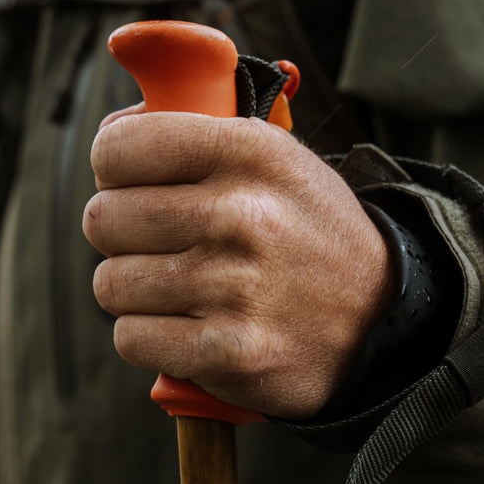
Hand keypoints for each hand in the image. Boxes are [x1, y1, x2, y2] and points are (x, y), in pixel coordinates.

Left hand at [83, 111, 394, 419]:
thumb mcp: (274, 158)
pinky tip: (183, 328)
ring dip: (132, 292)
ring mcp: (235, 286)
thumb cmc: (305, 233)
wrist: (379, 318)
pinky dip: (146, 338)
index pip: (117, 149)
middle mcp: (241, 214)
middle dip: (119, 236)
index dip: (112, 170)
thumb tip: (110, 133)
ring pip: (110, 284)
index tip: (131, 185)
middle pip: (103, 219)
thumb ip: (196, 134)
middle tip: (156, 245)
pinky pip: (130, 338)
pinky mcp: (227, 351)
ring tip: (177, 290)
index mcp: (248, 151)